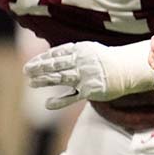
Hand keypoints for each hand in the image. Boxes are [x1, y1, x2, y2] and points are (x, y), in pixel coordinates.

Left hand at [24, 40, 150, 110]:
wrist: (127, 69)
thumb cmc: (105, 60)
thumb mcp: (89, 50)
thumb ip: (71, 53)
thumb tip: (49, 56)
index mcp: (81, 49)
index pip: (56, 53)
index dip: (42, 59)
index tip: (30, 63)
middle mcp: (82, 62)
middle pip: (56, 65)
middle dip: (39, 68)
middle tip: (26, 71)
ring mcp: (86, 76)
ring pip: (61, 78)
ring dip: (44, 81)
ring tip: (31, 83)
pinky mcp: (91, 91)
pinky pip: (71, 97)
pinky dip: (58, 102)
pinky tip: (47, 104)